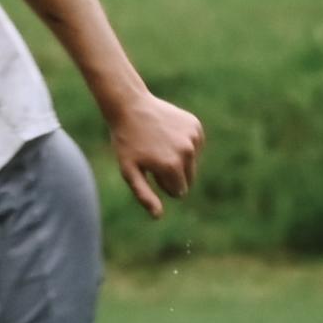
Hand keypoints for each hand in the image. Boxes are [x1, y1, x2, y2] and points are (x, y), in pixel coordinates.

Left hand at [105, 89, 203, 217]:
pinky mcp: (196, 126)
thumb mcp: (130, 171)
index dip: (162, 185)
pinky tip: (167, 133)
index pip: (178, 191)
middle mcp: (187, 152)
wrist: (131, 106)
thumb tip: (158, 216)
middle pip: (189, 179)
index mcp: (171, 166)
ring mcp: (193, 137)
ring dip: (179, 158)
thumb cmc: (126, 142)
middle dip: (173, 174)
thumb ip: (144, 195)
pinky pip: (195, 145)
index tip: (150, 171)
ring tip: (158, 144)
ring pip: (192, 162)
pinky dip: (184, 144)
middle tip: (154, 158)